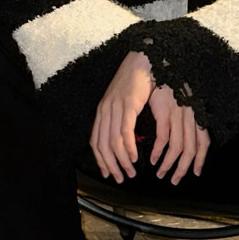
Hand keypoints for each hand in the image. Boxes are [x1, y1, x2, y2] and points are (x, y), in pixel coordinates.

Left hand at [90, 51, 153, 182]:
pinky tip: (135, 157)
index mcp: (102, 110)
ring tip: (131, 172)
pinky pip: (125, 132)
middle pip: (102, 146)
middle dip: (111, 166)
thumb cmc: (136, 81)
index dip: (101, 160)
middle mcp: (105, 110)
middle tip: (120, 179)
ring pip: (113, 142)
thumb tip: (124, 140)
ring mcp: (115, 107)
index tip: (109, 173)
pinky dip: (129, 148)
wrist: (143, 60)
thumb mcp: (124, 102)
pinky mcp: (127, 104)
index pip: (96, 142)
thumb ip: (121, 119)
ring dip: (122, 161)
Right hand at [148, 85, 209, 184]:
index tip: (195, 172)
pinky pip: (163, 138)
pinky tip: (152, 159)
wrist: (160, 62)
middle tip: (175, 180)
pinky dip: (158, 152)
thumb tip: (180, 139)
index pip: (204, 142)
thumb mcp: (182, 101)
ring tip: (160, 173)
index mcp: (196, 113)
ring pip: (178, 148)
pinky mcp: (164, 111)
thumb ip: (184, 120)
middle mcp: (190, 115)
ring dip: (169, 164)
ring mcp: (178, 114)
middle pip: (191, 150)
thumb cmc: (170, 82)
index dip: (201, 160)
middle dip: (183, 169)